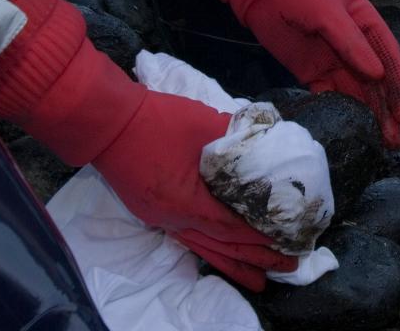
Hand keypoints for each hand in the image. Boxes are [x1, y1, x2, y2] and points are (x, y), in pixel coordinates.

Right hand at [0, 0, 294, 292]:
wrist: (109, 121)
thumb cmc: (157, 118)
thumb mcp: (203, 121)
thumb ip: (235, 138)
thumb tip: (264, 146)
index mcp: (188, 199)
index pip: (233, 226)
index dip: (261, 235)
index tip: (289, 239)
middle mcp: (176, 218)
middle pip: (223, 245)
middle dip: (258, 256)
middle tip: (290, 264)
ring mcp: (162, 218)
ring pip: (205, 248)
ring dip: (235, 263)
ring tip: (261, 280)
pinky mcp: (152, 212)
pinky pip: (187, 239)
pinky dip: (209, 250)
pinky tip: (221, 256)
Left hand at [231, 0, 399, 147]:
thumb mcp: (327, 10)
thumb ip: (351, 41)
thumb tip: (378, 75)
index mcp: (367, 24)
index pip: (391, 59)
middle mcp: (357, 46)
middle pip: (378, 82)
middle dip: (388, 110)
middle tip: (395, 140)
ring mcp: (336, 61)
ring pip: (358, 93)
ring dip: (370, 116)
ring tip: (381, 143)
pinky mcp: (315, 74)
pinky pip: (332, 96)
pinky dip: (342, 112)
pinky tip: (350, 130)